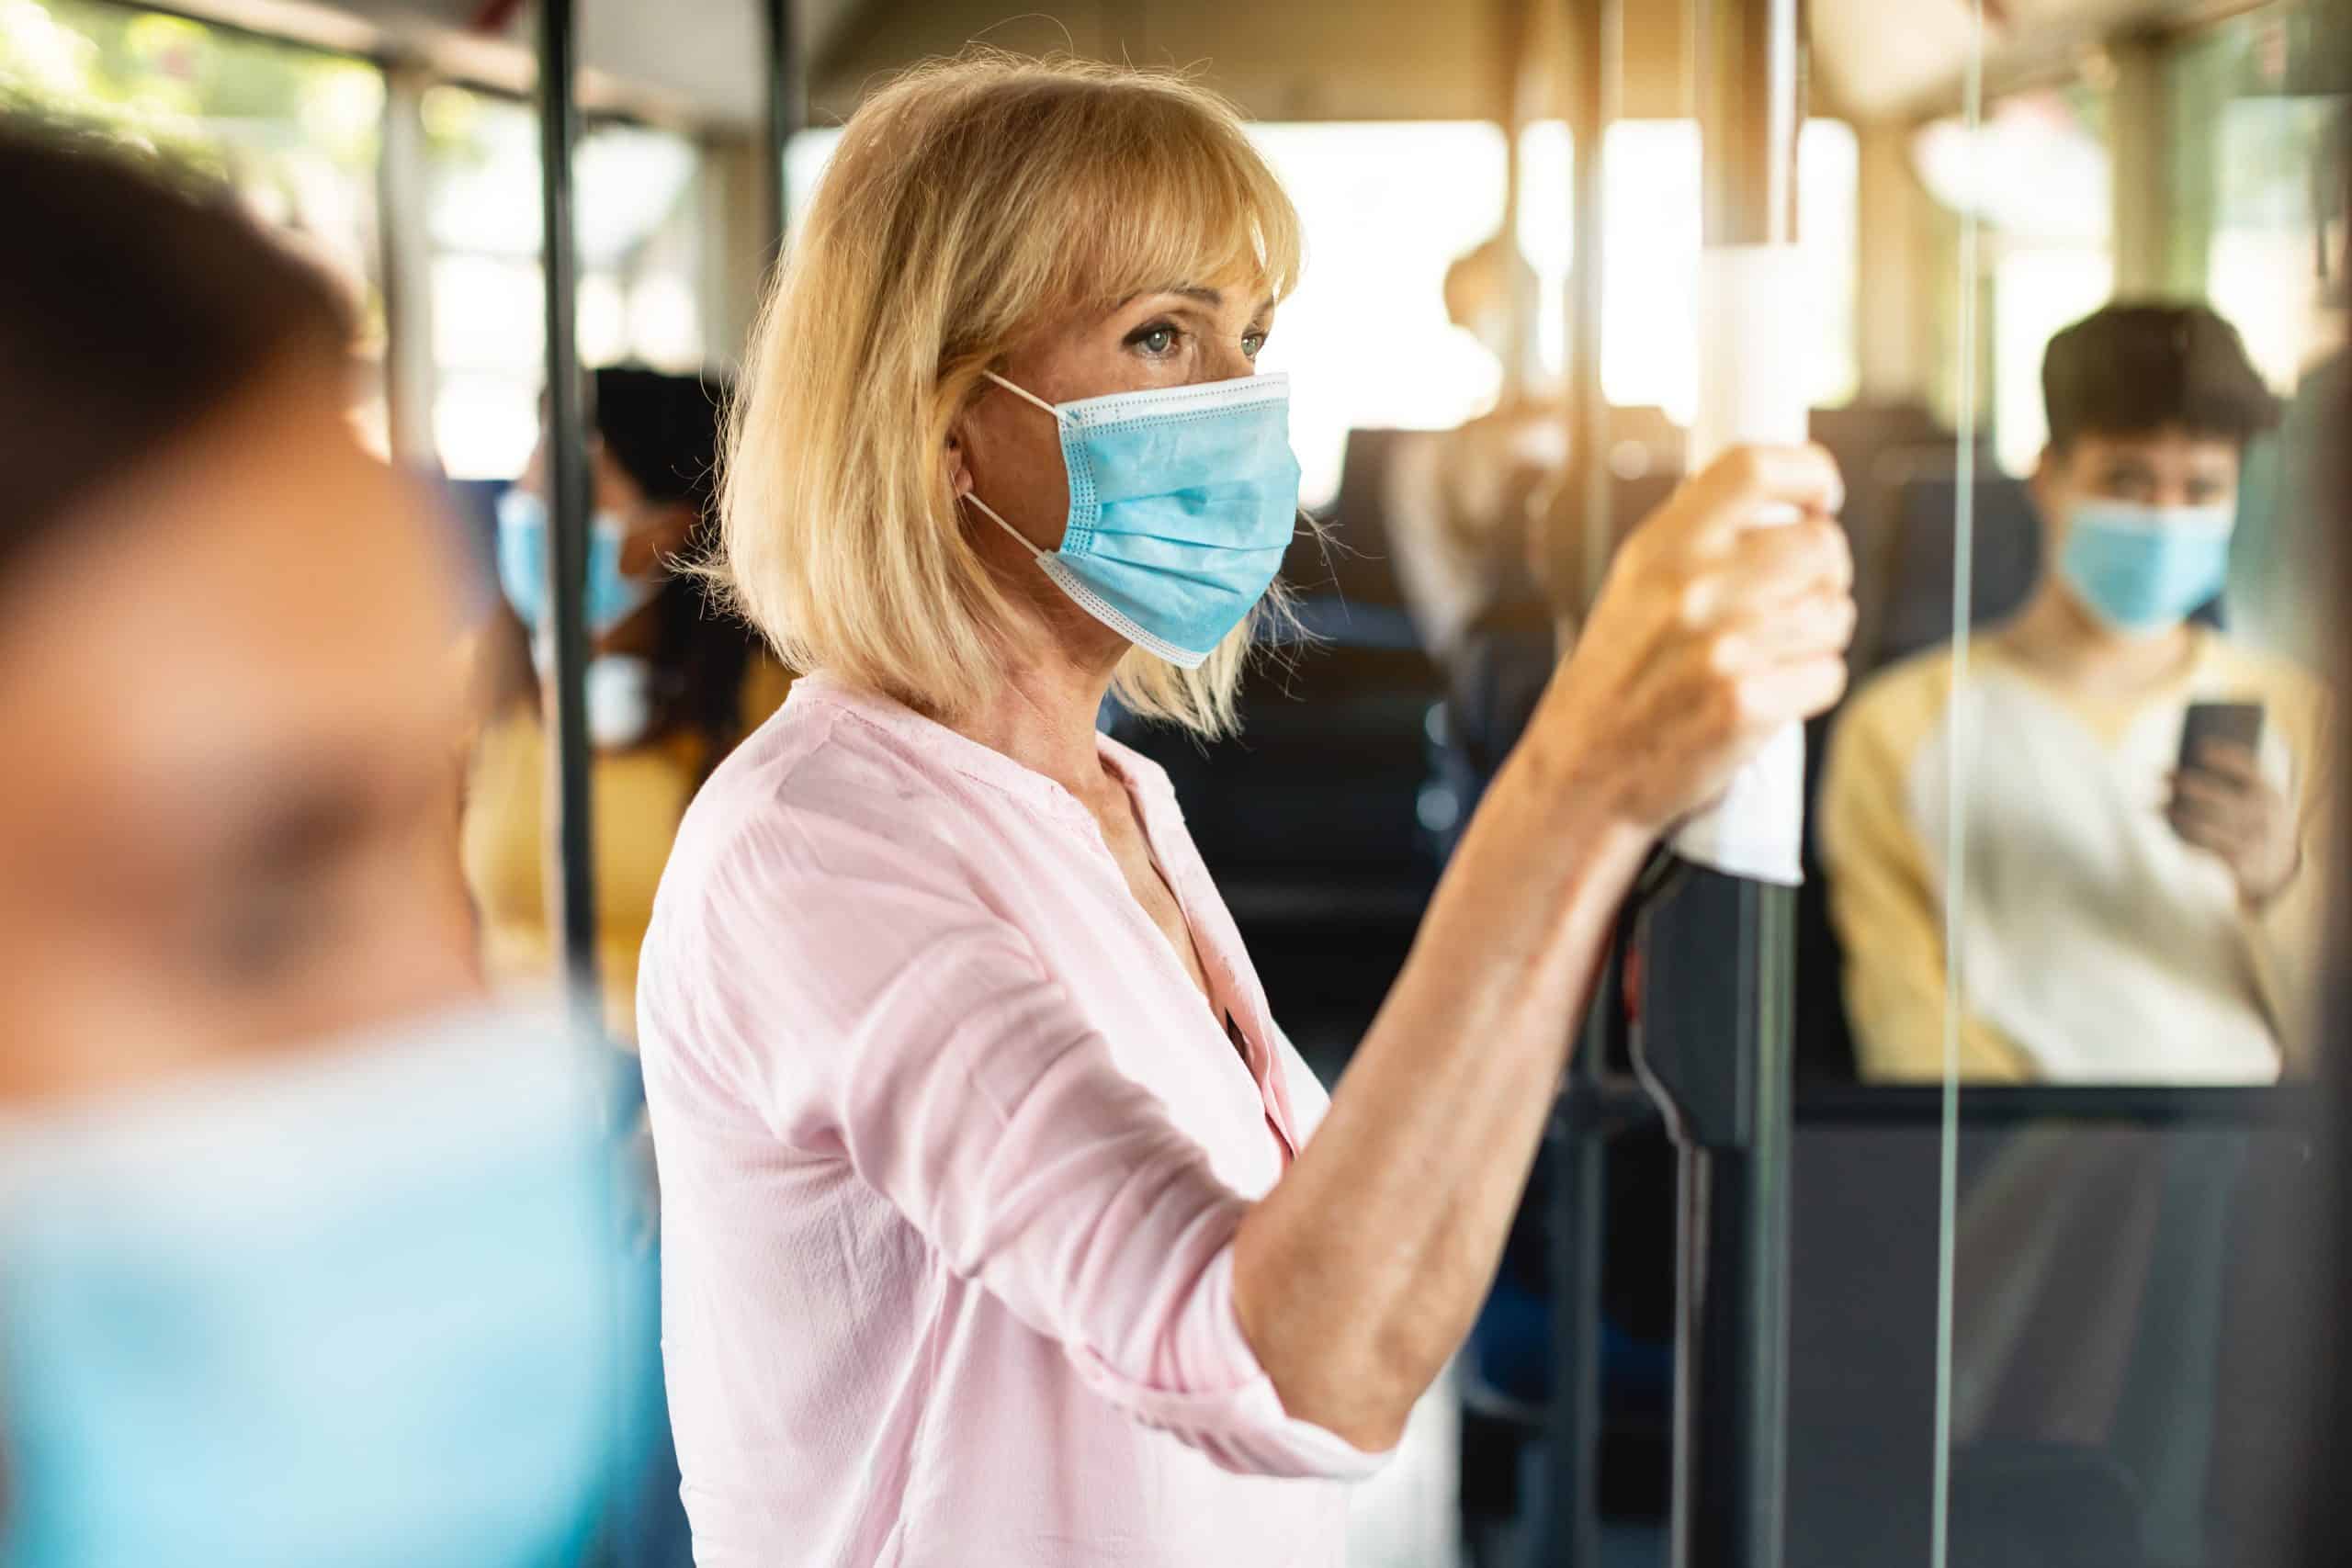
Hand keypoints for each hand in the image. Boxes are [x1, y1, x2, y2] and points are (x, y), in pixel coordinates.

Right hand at [1521, 444, 1854, 835]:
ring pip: (1834, 613)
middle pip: (1820, 545)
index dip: (1808, 473)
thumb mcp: (1634, 587)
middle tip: (1802, 594)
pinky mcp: (1748, 705)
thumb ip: (1698, 540)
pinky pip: (1828, 674)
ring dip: (1820, 634)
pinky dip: (1811, 685)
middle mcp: (1693, 589)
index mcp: (1661, 548)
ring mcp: (1723, 648)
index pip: (1755, 469)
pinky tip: (1770, 692)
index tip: (1819, 497)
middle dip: (1826, 572)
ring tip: (1774, 653)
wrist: (1583, 772)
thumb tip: (1786, 505)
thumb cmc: (1615, 679)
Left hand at [2168, 741, 2300, 907]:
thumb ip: (2231, 784)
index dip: (2227, 758)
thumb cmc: (2254, 826)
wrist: (2278, 872)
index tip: (2200, 748)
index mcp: (2271, 797)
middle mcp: (2264, 819)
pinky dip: (2185, 837)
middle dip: (2189, 784)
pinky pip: (2208, 848)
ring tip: (2155, 803)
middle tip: (2162, 774)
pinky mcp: (2241, 864)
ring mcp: (2253, 843)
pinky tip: (2167, 826)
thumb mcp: (2255, 803)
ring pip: (2210, 825)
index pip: (2252, 772)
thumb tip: (2188, 759)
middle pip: (2222, 798)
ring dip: (2179, 813)